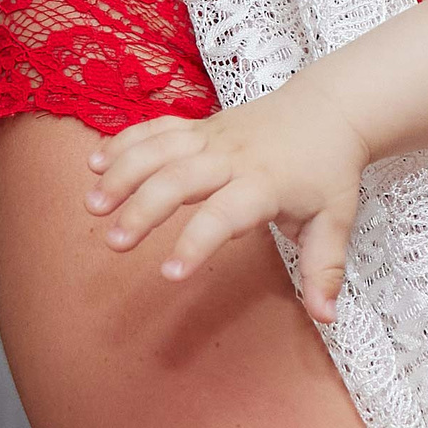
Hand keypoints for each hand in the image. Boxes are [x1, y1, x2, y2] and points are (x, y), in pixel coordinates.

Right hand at [83, 80, 371, 321]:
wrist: (332, 110)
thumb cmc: (328, 171)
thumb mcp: (335, 220)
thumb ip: (324, 269)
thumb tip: (326, 317)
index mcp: (266, 185)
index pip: (226, 214)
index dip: (198, 242)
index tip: (170, 275)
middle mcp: (234, 158)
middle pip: (180, 178)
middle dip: (143, 209)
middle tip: (113, 243)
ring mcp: (213, 137)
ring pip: (161, 148)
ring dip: (123, 172)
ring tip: (92, 204)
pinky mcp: (199, 125)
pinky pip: (157, 127)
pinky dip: (125, 140)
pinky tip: (94, 163)